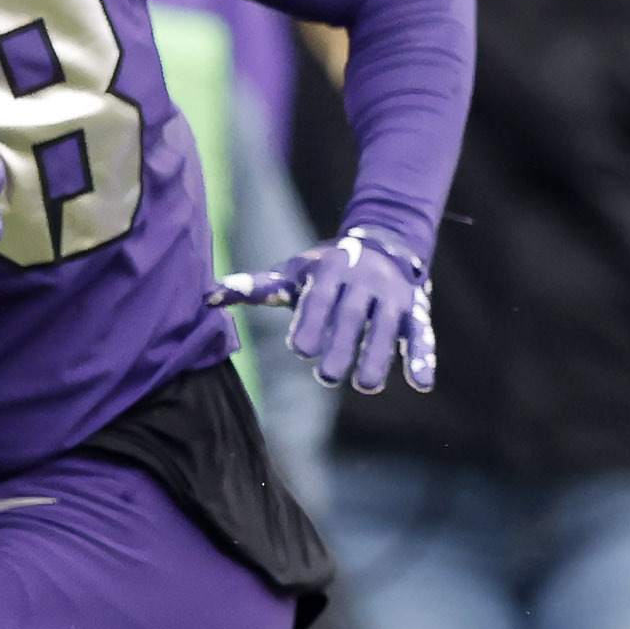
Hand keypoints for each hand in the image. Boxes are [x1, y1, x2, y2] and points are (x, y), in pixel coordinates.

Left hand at [212, 224, 433, 391]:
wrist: (384, 243)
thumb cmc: (326, 270)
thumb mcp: (292, 274)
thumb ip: (256, 289)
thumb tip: (207, 297)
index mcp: (330, 272)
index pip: (320, 298)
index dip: (311, 322)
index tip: (300, 350)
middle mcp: (363, 281)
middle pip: (352, 315)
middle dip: (342, 344)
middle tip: (326, 377)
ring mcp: (392, 296)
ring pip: (388, 326)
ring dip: (378, 355)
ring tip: (366, 385)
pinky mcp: (417, 310)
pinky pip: (421, 334)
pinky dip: (423, 358)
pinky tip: (421, 384)